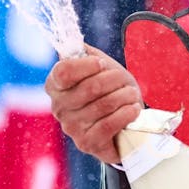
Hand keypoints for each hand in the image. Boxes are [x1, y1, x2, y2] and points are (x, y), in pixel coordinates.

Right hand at [44, 44, 142, 162]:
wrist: (122, 120)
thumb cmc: (109, 90)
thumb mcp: (98, 67)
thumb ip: (85, 53)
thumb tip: (77, 45)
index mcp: (55, 85)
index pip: (64, 71)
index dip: (86, 65)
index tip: (103, 64)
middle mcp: (58, 107)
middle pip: (91, 87)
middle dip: (115, 80)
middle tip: (125, 80)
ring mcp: (72, 127)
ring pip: (103, 105)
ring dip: (125, 96)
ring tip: (132, 94)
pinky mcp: (87, 143)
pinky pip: (108, 126)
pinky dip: (126, 114)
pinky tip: (133, 109)